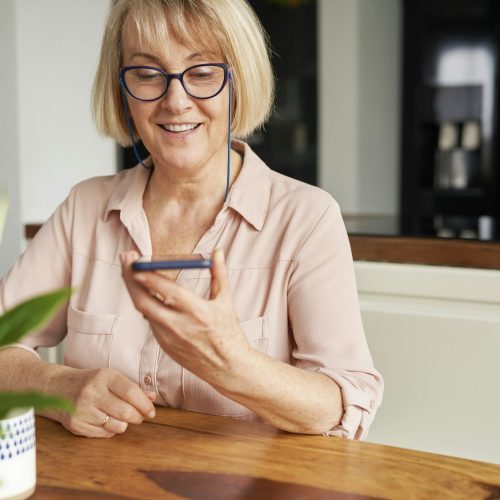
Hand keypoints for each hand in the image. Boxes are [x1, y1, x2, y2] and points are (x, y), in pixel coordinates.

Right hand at [49, 366, 155, 437]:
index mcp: (104, 376)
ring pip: (116, 426)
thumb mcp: (111, 378)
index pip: (131, 392)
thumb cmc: (91, 382)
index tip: (152, 411)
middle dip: (138, 417)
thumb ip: (132, 388)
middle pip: (126, 412)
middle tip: (141, 417)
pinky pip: (103, 434)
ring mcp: (82, 409)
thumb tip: (152, 397)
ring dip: (125, 424)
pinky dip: (111, 430)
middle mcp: (92, 392)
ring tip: (122, 418)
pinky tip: (107, 421)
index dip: (145, 404)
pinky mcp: (75, 424)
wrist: (57, 388)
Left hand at [121, 249, 252, 388]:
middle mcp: (179, 326)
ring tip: (132, 271)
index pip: (167, 291)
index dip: (149, 276)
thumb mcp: (226, 302)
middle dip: (130, 277)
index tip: (138, 261)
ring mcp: (169, 338)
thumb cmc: (230, 334)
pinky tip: (144, 291)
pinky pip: (150, 321)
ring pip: (143, 310)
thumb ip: (219, 274)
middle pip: (144, 300)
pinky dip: (145, 304)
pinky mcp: (165, 346)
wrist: (228, 369)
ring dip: (134, 289)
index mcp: (198, 312)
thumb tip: (217, 251)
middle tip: (126, 258)